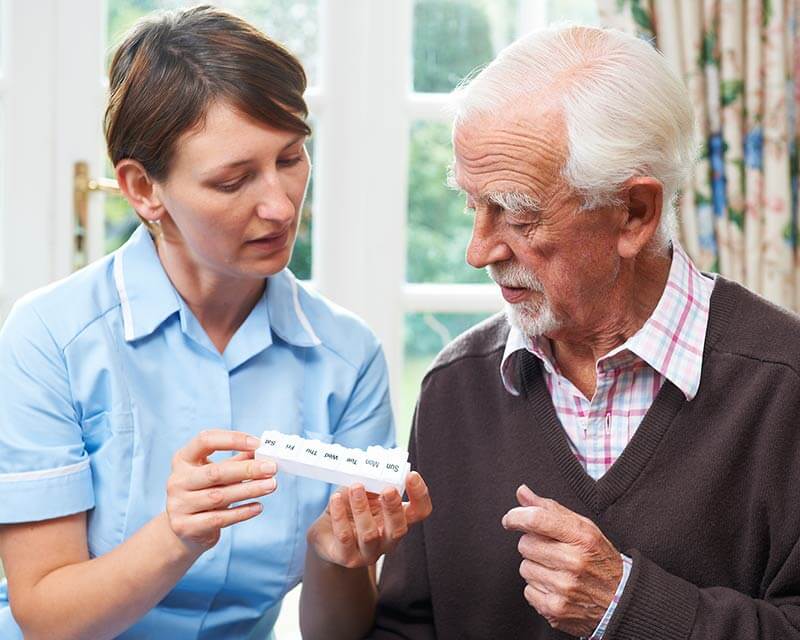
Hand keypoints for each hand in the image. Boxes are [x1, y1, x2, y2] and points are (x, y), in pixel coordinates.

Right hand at [166, 429, 276, 554]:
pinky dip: (242, 512)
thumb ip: (236, 461)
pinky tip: (258, 507)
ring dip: (249, 490)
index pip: (205, 440)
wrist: (185, 529)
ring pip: (219, 496)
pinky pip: (219, 518)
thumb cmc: (205, 493)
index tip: (257, 443)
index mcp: (183, 459)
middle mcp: (177, 480)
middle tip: (271, 468)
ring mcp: (179, 505)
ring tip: (271, 485)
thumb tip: (262, 452)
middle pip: (215, 472)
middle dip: (247, 469)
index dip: (232, 439)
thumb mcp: (216, 473)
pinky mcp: (185, 526)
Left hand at [307, 471, 431, 568]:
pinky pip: (344, 537)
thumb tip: (373, 469)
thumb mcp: (365, 492)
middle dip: (394, 508)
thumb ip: (372, 483)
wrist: (327, 534)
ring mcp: (368, 553)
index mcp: (399, 520)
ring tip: (355, 487)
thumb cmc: (351, 509)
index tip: (411, 475)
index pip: (420, 511)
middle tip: (388, 489)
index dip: (420, 495)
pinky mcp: (347, 557)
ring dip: (362, 508)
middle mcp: (388, 540)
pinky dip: (340, 516)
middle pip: (399, 529)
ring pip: (369, 534)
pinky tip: (336, 499)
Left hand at [502, 485, 621, 636]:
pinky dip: (538, 589)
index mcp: (582, 537)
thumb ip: (550, 509)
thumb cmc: (598, 559)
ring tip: (557, 570)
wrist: (621, 600)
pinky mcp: (556, 609)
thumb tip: (522, 492)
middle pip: (525, 544)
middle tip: (552, 551)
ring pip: (524, 568)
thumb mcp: (583, 528)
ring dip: (536, 568)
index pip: (537, 520)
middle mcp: (574, 561)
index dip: (516, 517)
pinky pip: (527, 591)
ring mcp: (564, 587)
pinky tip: (556, 587)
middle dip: (533, 545)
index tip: (511, 519)